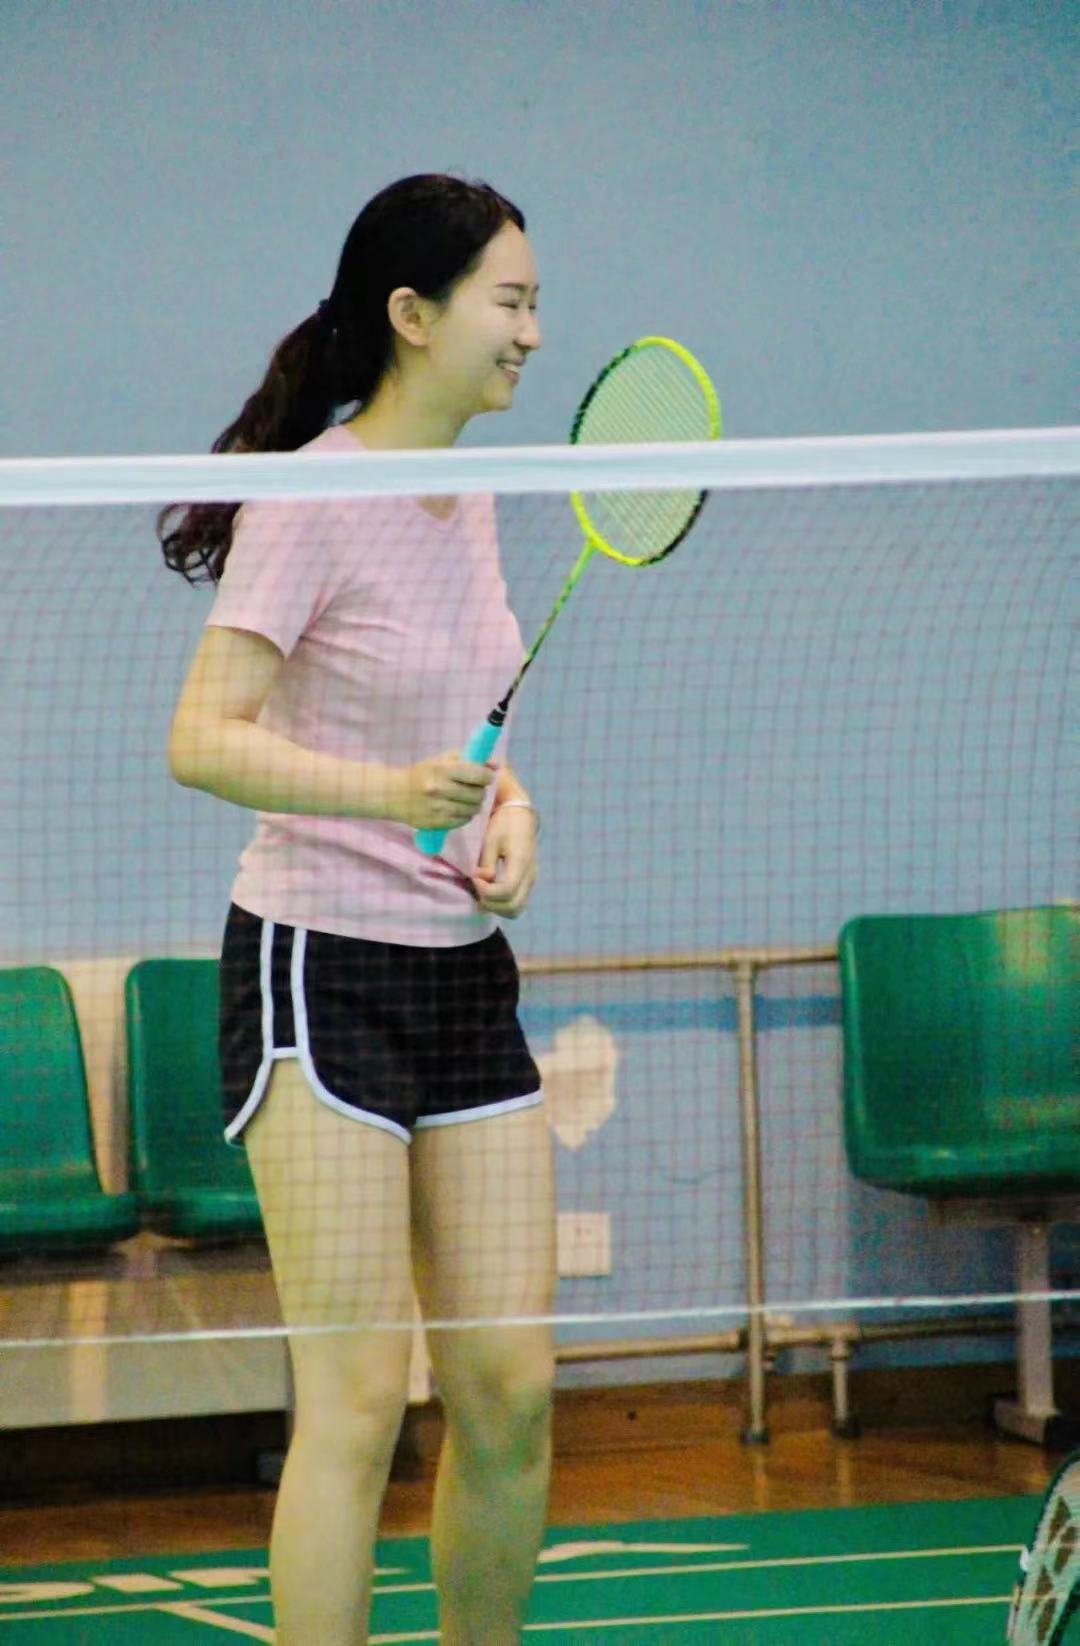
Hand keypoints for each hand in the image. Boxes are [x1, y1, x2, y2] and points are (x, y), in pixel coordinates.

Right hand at [392, 750, 496, 830]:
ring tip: (464, 799)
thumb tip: (496, 765)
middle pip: (478, 794)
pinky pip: (462, 821)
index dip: (486, 776)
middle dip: (479, 791)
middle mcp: (440, 789)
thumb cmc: (421, 773)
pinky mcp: (436, 823)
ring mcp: (438, 808)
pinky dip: (464, 815)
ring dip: (473, 804)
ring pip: (473, 809)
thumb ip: (470, 759)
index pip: (478, 775)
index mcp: (442, 769)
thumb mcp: (442, 760)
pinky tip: (455, 809)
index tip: (484, 777)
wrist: (393, 794)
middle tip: (473, 789)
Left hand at [472, 804, 537, 918]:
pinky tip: (489, 891)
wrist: (520, 817)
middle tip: (476, 886)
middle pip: (512, 907)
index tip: (474, 878)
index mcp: (521, 863)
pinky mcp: (528, 883)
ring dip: (496, 907)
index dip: (486, 891)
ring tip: (482, 891)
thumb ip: (486, 863)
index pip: (506, 891)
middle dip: (490, 902)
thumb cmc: (504, 825)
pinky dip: (501, 904)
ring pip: (515, 910)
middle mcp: (530, 876)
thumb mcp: (491, 840)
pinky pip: (516, 903)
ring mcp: (531, 881)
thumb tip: (481, 880)